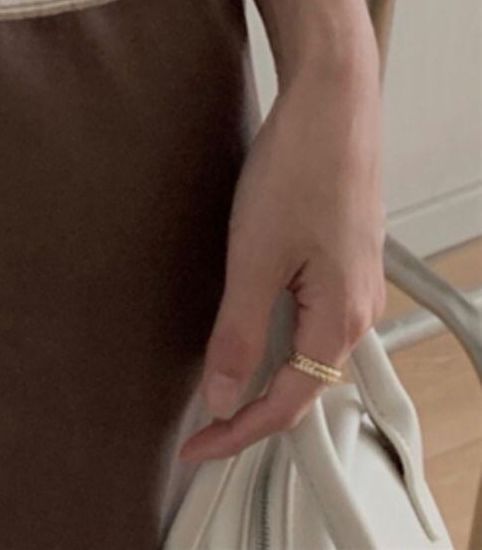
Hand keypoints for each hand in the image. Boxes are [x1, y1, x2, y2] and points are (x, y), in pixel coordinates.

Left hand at [179, 49, 386, 463]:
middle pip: (301, 385)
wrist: (332, 101)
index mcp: (339, 319)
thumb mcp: (255, 255)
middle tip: (200, 432)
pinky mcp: (340, 255)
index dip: (236, 433)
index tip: (195, 449)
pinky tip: (249, 330)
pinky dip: (276, 338)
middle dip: (251, 414)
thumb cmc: (301, 166)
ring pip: (306, 351)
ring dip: (264, 376)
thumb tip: (221, 397)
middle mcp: (355, 309)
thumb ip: (239, 333)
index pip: (286, 405)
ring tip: (218, 392)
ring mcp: (352, 281)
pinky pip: (309, 317)